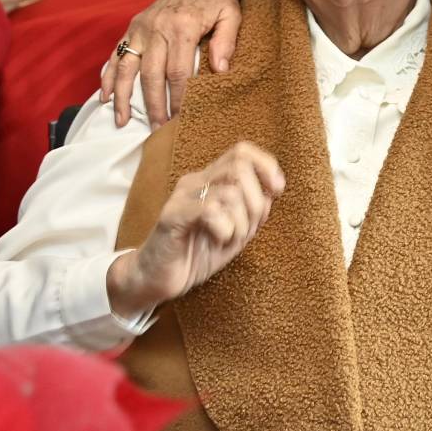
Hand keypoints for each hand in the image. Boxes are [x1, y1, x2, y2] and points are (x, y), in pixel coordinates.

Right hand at [99, 0, 243, 126]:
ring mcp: (141, 27)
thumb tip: (219, 71)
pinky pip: (116, 54)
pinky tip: (105, 96)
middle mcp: (157, 27)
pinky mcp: (132, 27)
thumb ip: (226, 41)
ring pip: (127, 67)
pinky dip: (108, 76)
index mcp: (183, 26)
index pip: (178, 71)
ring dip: (123, 96)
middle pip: (151, 74)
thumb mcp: (231, 14)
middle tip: (157, 129)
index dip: (178, 98)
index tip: (180, 120)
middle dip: (154, 105)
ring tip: (122, 121)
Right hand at [106, 142, 284, 316]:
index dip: (266, 165)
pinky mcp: (172, 216)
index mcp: (210, 181)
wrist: (154, 279)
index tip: (277, 191)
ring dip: (242, 222)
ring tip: (231, 239)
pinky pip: (211, 211)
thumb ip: (252, 212)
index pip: (242, 151)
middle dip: (257, 200)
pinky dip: (225, 229)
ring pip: (230, 191)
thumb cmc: (194, 254)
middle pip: (239, 165)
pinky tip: (219, 240)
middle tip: (250, 227)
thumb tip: (271, 193)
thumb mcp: (233, 231)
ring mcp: (182, 197)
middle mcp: (196, 182)